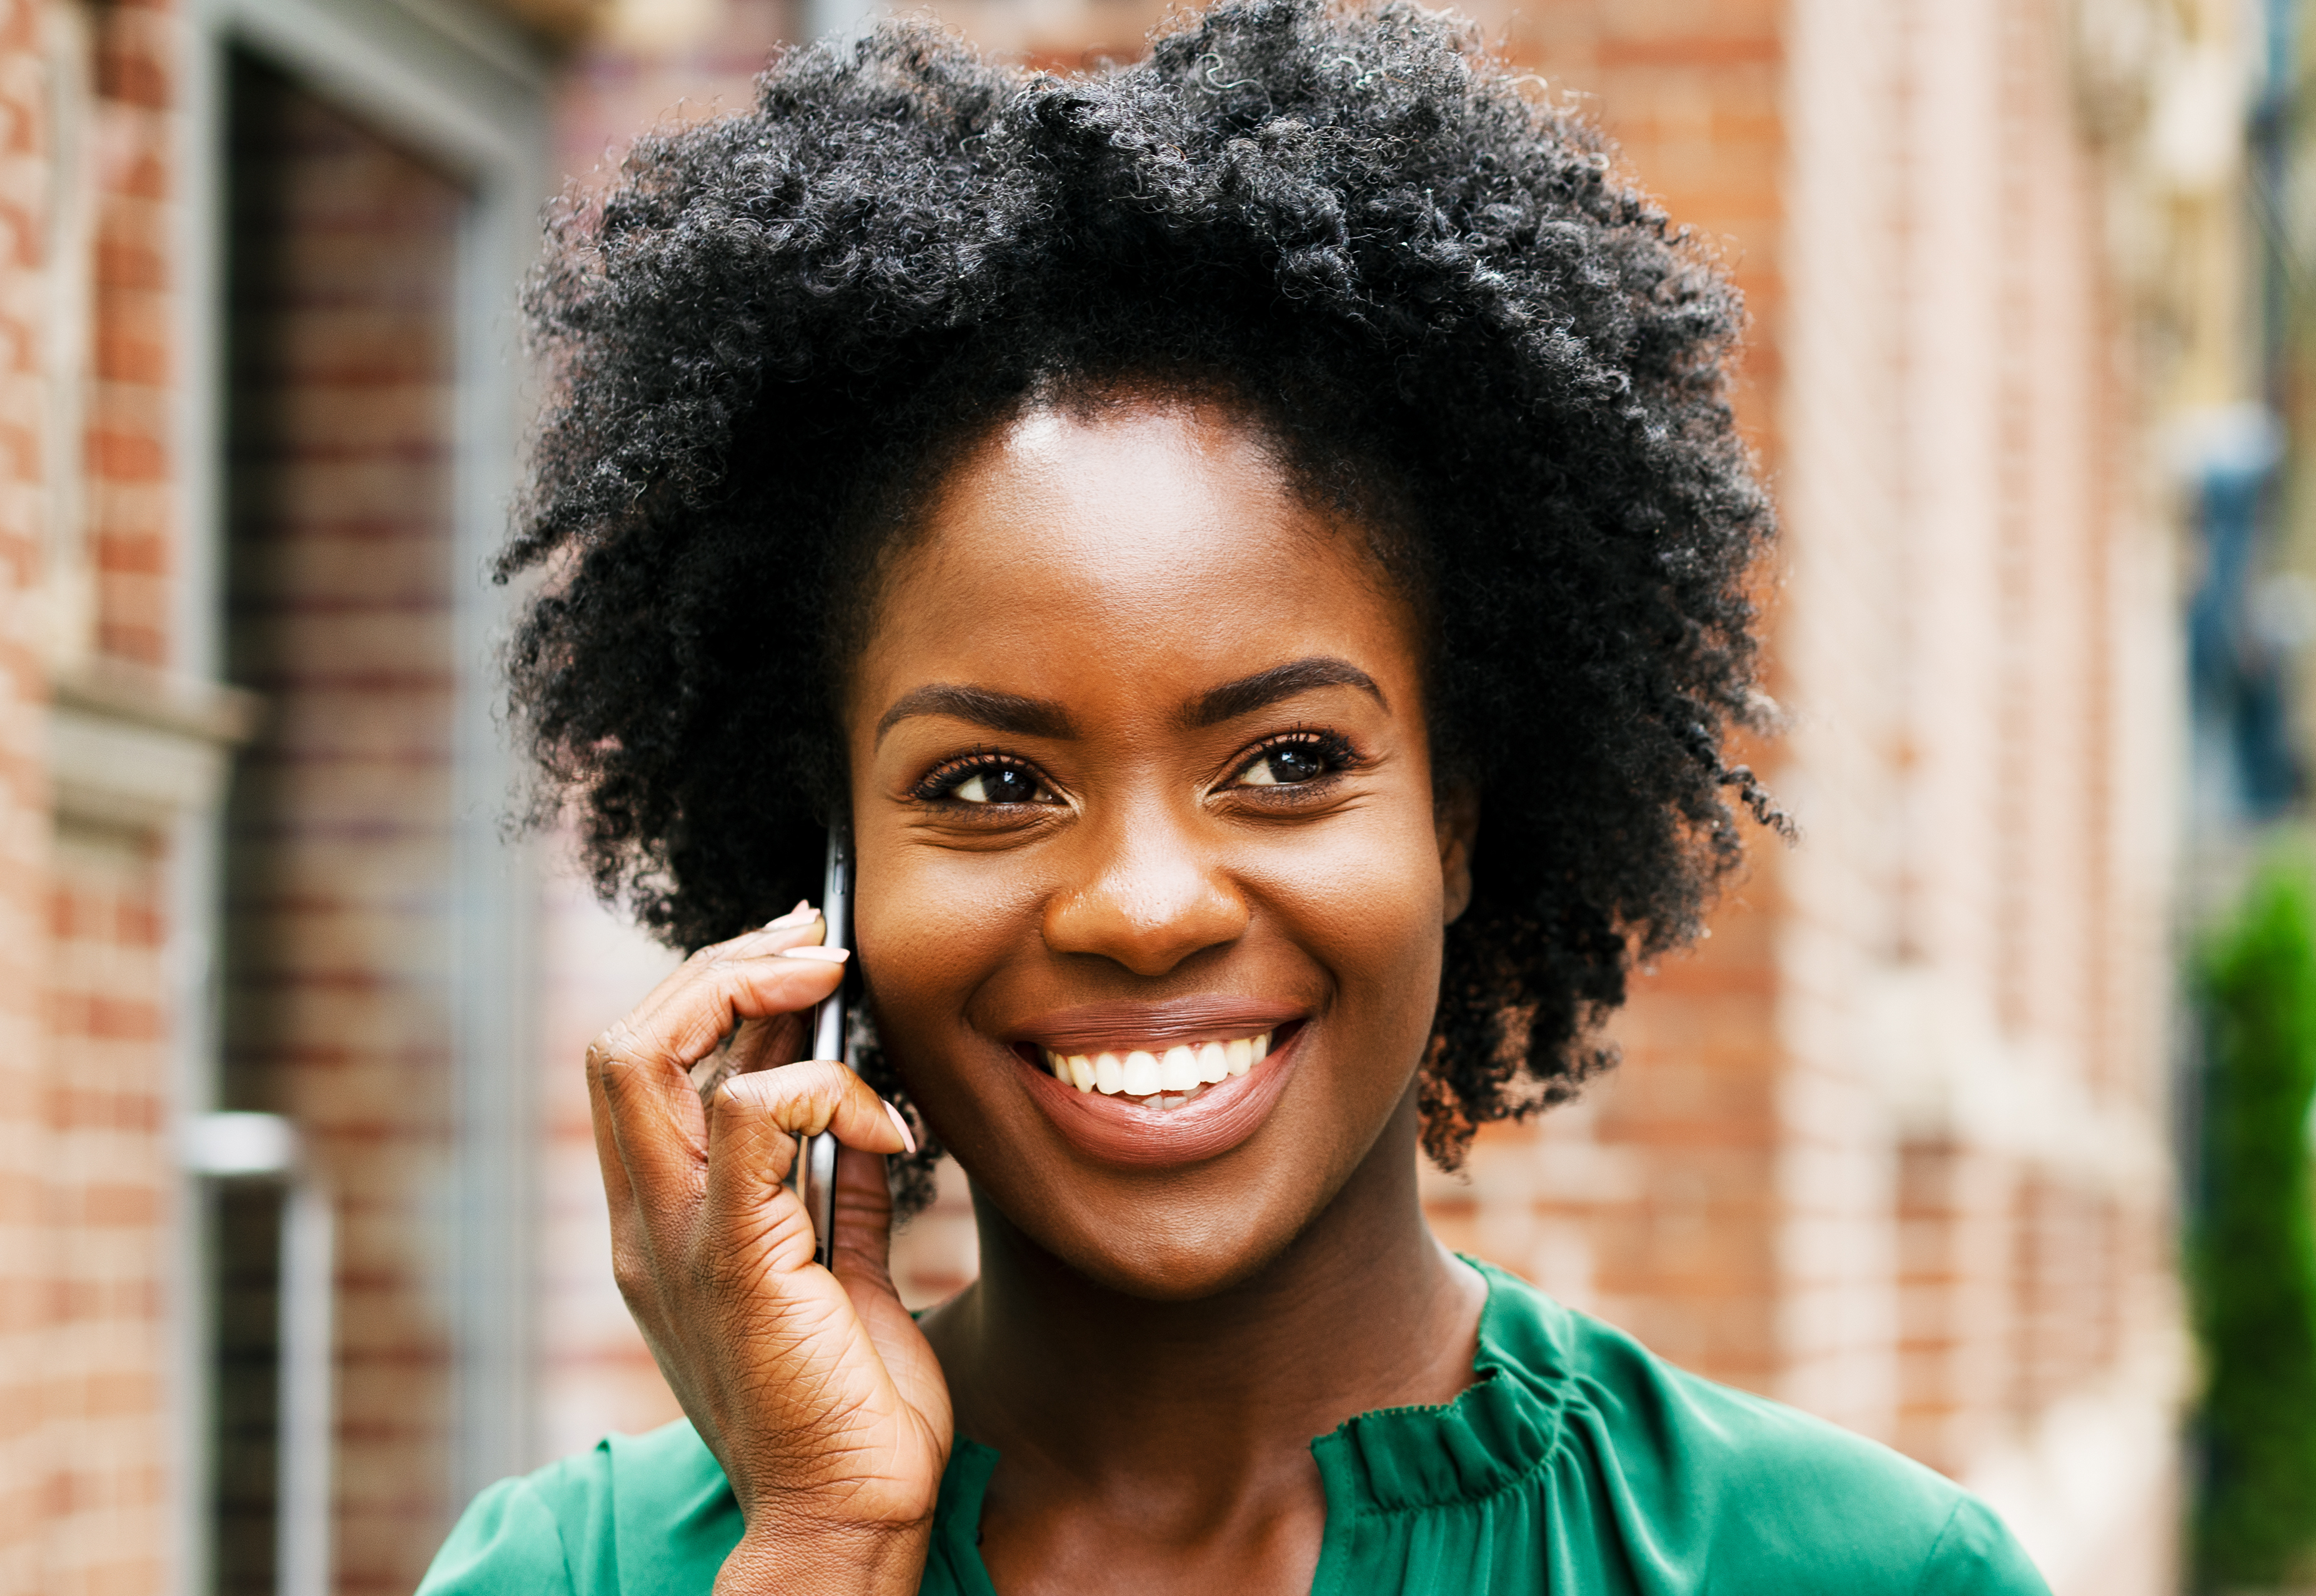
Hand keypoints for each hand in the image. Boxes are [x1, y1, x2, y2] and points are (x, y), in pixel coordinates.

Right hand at [586, 908, 951, 1594]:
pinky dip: (819, 1086)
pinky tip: (889, 1125)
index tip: (799, 958)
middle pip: (621, 1044)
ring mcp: (676, 1244)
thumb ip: (830, 1191)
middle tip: (810, 941)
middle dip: (716, 966)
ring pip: (643, 1057)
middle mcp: (648, 1227)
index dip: (713, 993)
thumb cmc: (853, 1408)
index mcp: (665, 1226)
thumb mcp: (839, 1272)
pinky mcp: (734, 1262)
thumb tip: (857, 1110)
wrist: (849, 1517)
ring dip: (745, 990)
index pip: (646, 1072)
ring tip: (832, 980)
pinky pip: (743, 1118)